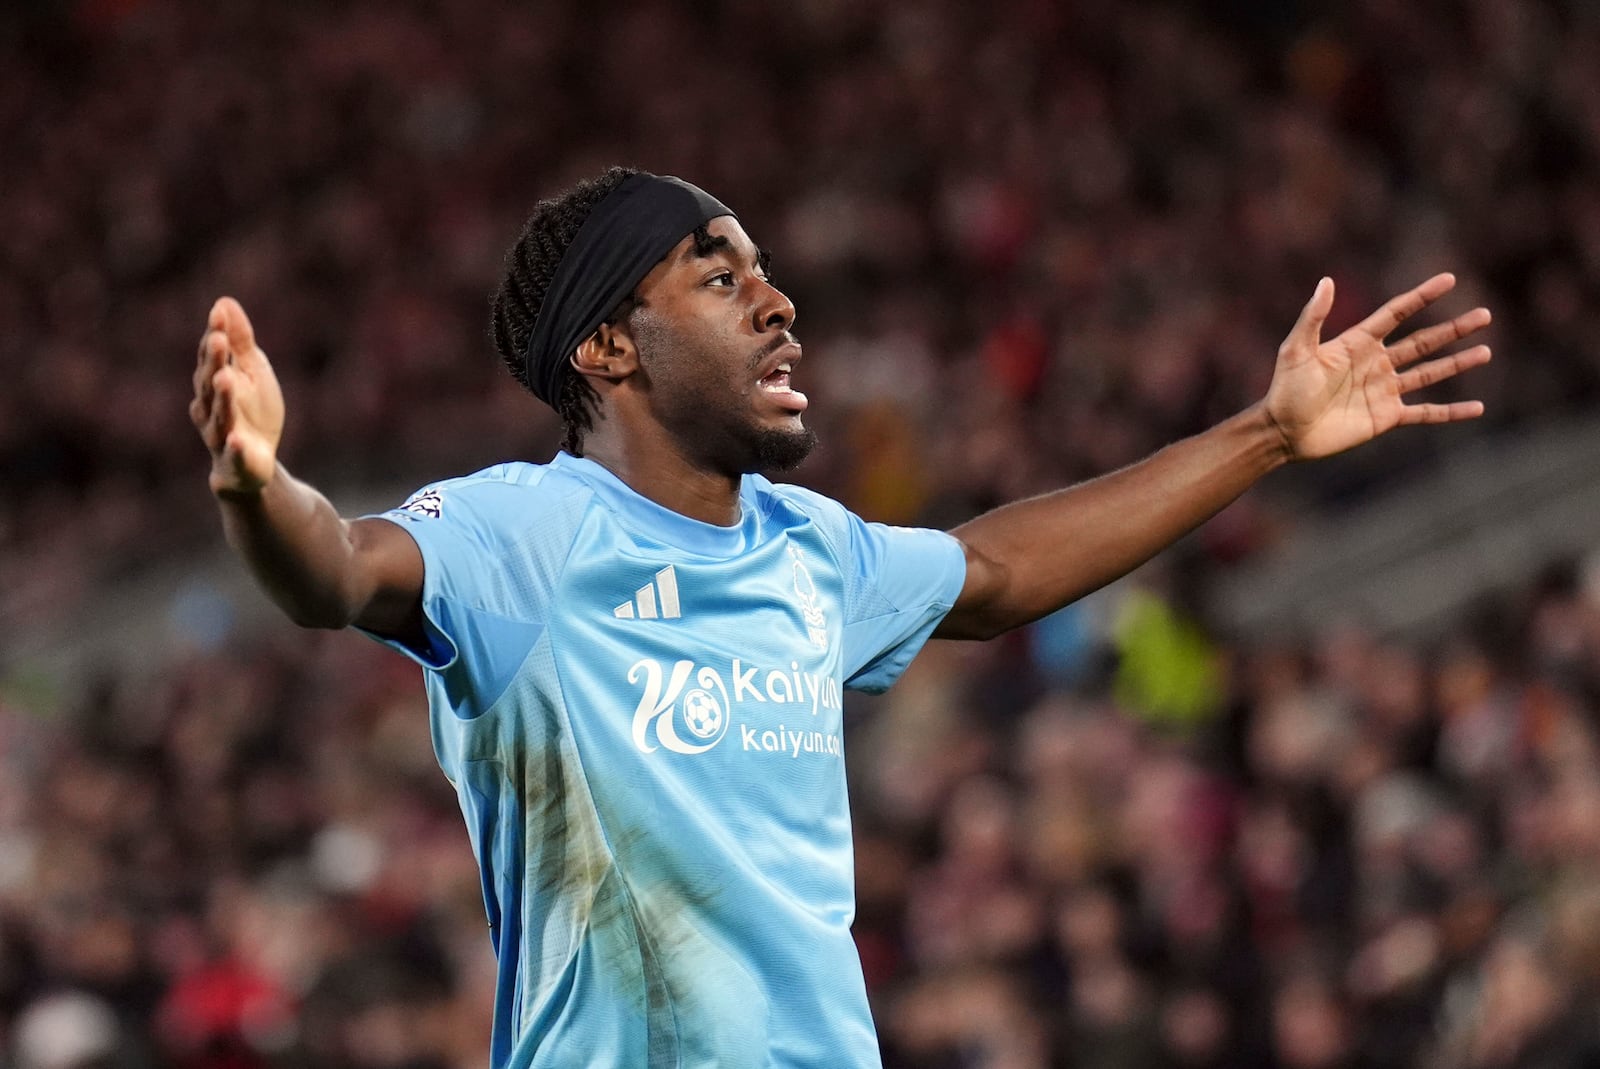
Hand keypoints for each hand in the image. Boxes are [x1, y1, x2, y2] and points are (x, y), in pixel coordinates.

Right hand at [190, 297, 284, 494]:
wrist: (253, 463)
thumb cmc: (251, 412)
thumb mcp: (251, 372)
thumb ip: (239, 341)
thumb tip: (224, 302)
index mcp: (215, 383)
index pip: (212, 358)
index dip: (215, 336)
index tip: (219, 315)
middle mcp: (211, 407)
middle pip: (210, 383)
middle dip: (214, 362)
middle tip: (219, 340)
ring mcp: (222, 435)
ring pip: (219, 415)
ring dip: (222, 397)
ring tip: (226, 379)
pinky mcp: (236, 460)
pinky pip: (234, 453)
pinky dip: (235, 446)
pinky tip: (237, 439)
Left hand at [1263, 273, 1490, 460]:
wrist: (1283, 432)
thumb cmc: (1285, 389)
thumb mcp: (1296, 349)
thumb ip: (1313, 317)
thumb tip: (1327, 281)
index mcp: (1358, 342)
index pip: (1396, 314)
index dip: (1421, 297)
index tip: (1449, 280)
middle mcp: (1376, 363)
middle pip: (1423, 341)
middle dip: (1453, 329)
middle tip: (1485, 315)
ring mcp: (1384, 390)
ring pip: (1430, 372)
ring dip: (1458, 363)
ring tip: (1486, 351)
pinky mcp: (1386, 416)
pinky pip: (1426, 413)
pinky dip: (1451, 412)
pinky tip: (1477, 408)